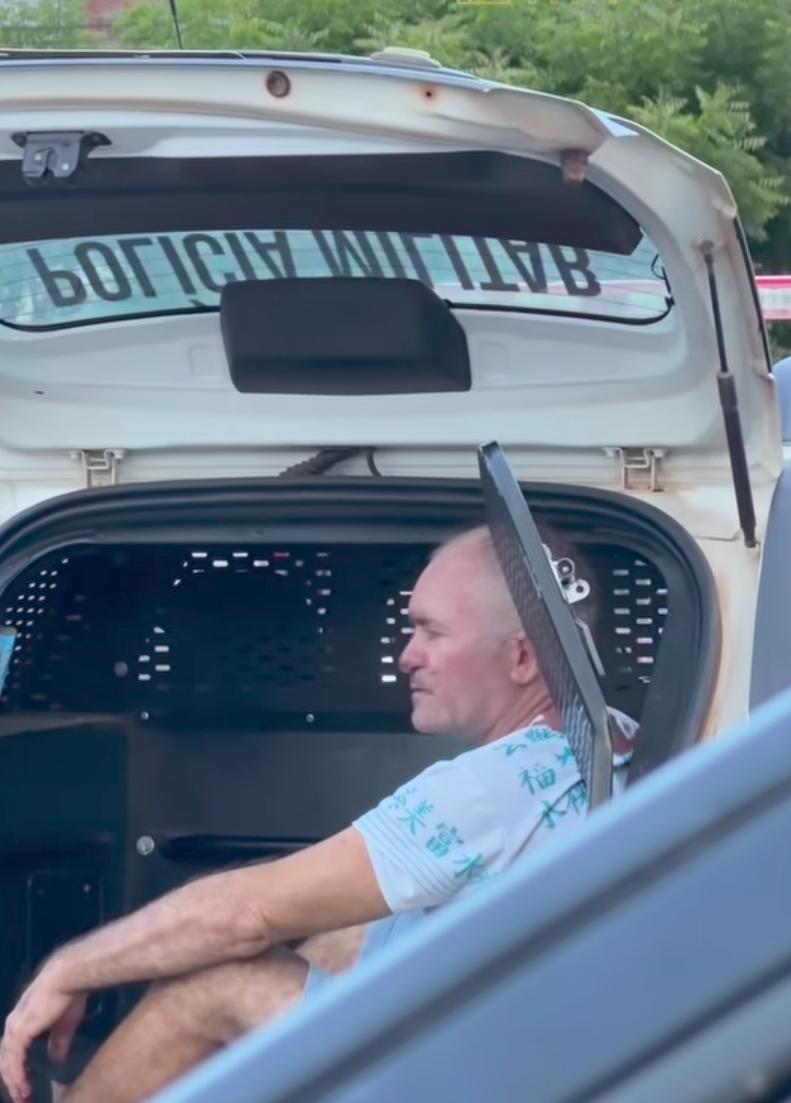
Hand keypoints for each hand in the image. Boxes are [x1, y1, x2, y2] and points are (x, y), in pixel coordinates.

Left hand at [0, 966, 86, 1102]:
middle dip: (13, 1082)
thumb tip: (57, 1060)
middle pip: (6, 1061)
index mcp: (21, 1024)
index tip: (26, 1088)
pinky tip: (23, 1087)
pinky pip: (14, 1061)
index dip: (18, 1072)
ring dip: (14, 1082)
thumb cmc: (67, 996)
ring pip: (7, 1063)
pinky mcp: (20, 1032)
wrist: (66, 978)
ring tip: (22, 1097)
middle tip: (22, 1098)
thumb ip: (58, 1043)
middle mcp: (12, 1027)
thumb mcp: (64, 1025)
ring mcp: (14, 1029)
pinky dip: (17, 1076)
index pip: (13, 1054)